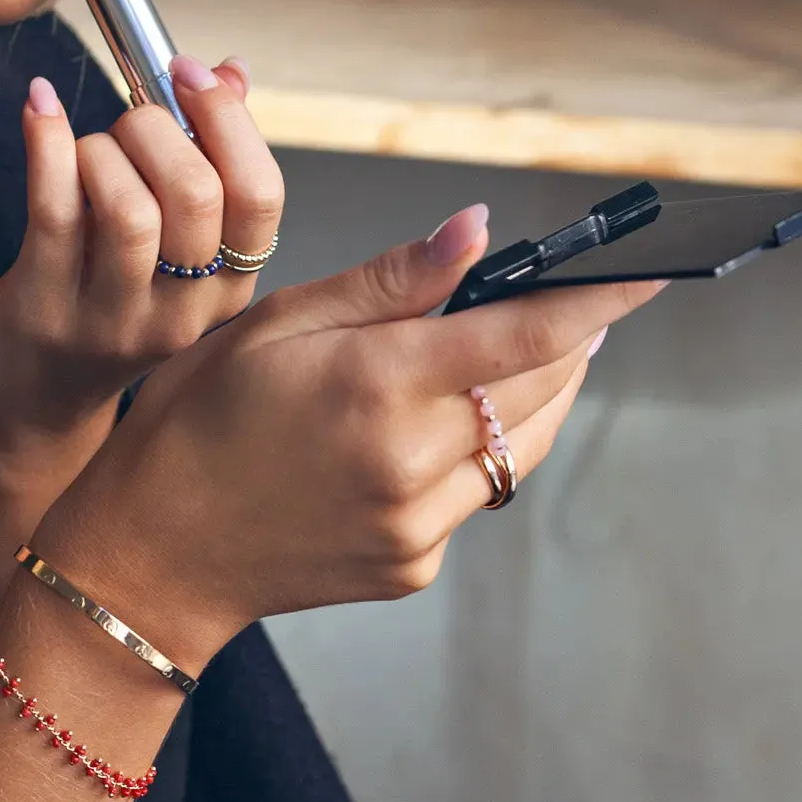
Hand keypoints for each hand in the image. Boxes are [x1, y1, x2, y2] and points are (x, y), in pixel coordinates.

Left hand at [0, 55, 284, 592]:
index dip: (228, 120)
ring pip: (128, 209)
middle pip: (196, 196)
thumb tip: (229, 72)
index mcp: (227, 289)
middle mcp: (180, 313)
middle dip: (155, 126)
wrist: (25, 401)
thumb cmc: (98, 305)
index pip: (260, 198)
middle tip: (126, 119)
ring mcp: (111, 319)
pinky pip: (52, 212)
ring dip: (101, 148)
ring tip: (85, 147)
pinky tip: (40, 108)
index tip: (189, 73)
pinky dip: (47, 142)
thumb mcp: (170, 252)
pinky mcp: (43, 311)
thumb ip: (206, 161)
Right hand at [32, 205, 665, 669]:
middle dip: (570, 342)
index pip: (524, 333)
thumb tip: (475, 234)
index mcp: (374, 387)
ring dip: (534, 398)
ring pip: (519, 449)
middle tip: (576, 308)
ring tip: (521, 359)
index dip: (598, 301)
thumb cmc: (195, 425)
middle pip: (538, 388)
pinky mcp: (409, 567)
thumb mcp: (272, 328)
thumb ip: (384, 284)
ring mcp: (414, 526)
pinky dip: (473, 457)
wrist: (153, 554)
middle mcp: (408, 462)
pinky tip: (432, 435)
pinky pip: (473, 500)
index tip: (648, 276)